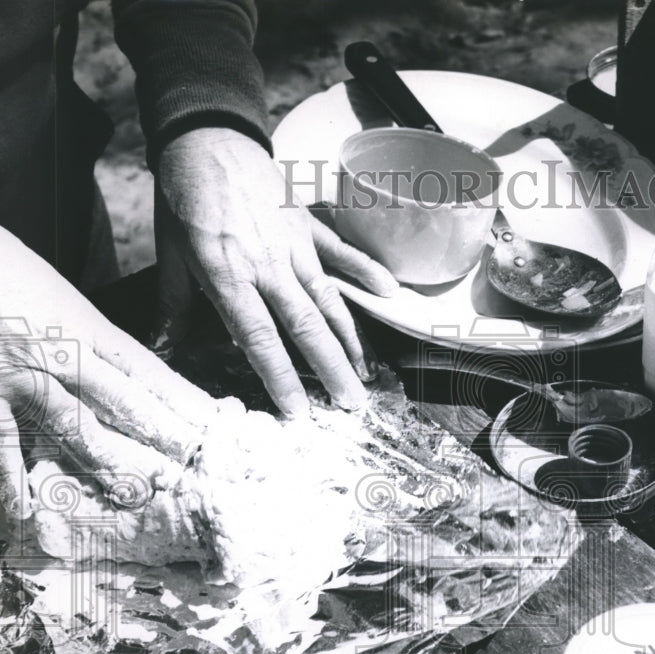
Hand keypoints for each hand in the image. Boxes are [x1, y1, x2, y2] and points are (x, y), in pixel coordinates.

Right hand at [0, 227, 222, 519]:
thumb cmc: (0, 272)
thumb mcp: (51, 293)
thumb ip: (85, 336)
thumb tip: (121, 370)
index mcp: (82, 324)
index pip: (146, 369)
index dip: (182, 401)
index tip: (214, 426)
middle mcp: (58, 349)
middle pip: (122, 400)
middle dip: (163, 436)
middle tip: (198, 468)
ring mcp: (18, 372)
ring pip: (73, 422)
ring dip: (108, 460)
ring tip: (141, 492)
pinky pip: (1, 435)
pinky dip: (9, 472)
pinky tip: (24, 506)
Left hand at [155, 127, 396, 415]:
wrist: (207, 139)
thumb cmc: (184, 199)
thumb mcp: (170, 254)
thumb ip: (174, 304)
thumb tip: (162, 347)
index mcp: (229, 275)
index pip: (259, 337)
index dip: (281, 376)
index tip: (298, 410)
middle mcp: (268, 265)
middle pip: (306, 326)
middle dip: (331, 369)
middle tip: (351, 405)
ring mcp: (294, 245)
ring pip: (329, 299)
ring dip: (351, 340)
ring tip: (367, 374)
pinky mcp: (309, 227)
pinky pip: (342, 253)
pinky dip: (367, 272)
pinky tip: (389, 293)